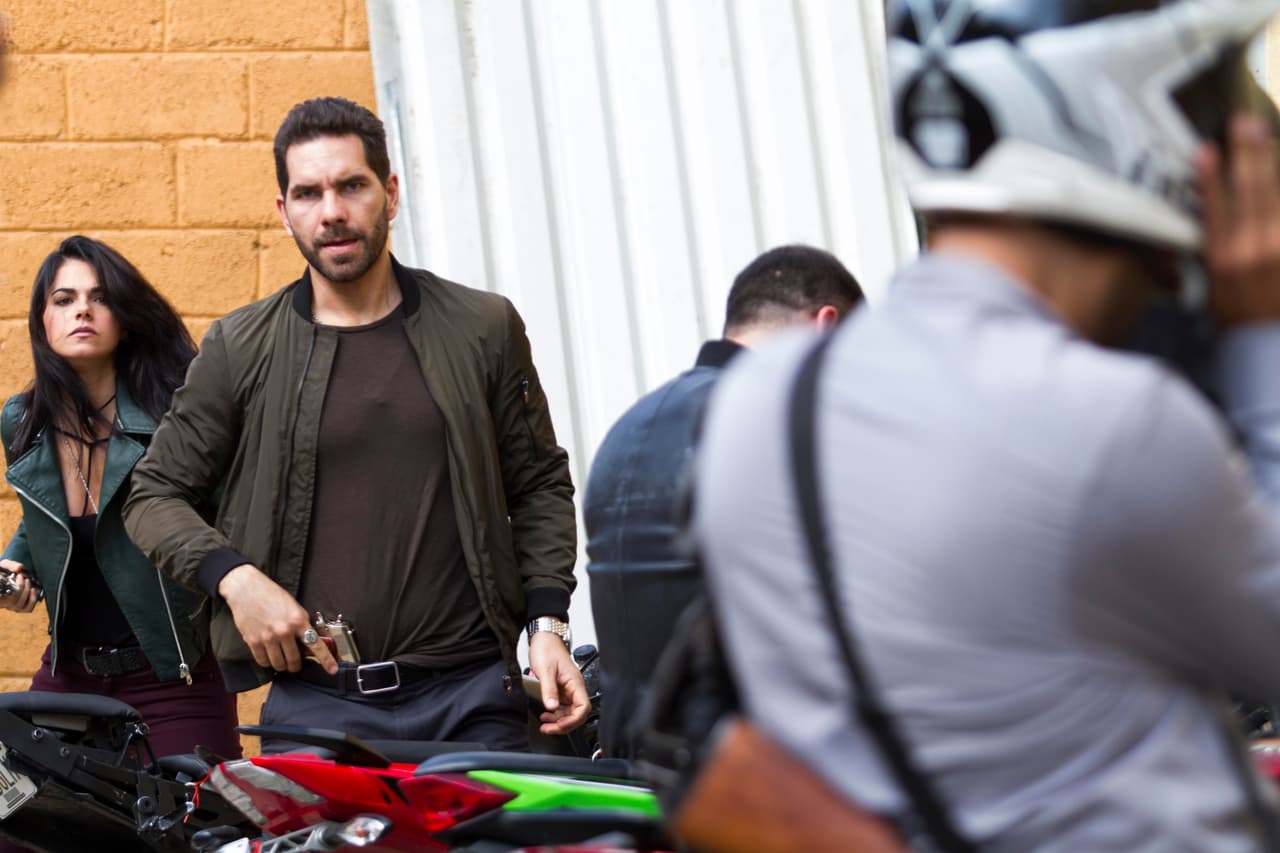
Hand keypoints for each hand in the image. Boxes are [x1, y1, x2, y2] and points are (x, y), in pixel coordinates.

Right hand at [0, 560, 38, 613]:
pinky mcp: (18, 607)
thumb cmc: (3, 572)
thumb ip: (9, 565)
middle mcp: (1, 602)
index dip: (16, 587)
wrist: (5, 577)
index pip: (4, 596)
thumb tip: (19, 568)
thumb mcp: (3, 566)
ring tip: (28, 581)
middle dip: (21, 587)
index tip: (18, 576)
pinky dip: (32, 600)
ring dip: (27, 592)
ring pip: (19, 606)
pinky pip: (27, 609)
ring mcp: (9, 606)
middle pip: (11, 601)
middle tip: (23, 577)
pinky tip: (33, 590)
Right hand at [217, 564, 336, 674]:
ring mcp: (267, 637)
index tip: (332, 670)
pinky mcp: (253, 641)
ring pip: (279, 665)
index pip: (316, 645)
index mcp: (297, 620)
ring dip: (282, 665)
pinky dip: (267, 662)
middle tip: (296, 664)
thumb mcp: (294, 607)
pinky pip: (263, 662)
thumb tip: (309, 643)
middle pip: (294, 661)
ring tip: (281, 658)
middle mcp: (284, 631)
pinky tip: (268, 655)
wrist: (246, 588)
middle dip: (296, 666)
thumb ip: (302, 625)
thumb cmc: (271, 595)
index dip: (326, 660)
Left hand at [528, 631, 589, 734]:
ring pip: (568, 712)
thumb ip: (549, 690)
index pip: (583, 707)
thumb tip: (551, 707)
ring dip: (557, 721)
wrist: (543, 638)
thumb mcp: (546, 670)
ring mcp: (567, 690)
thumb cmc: (547, 649)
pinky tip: (545, 715)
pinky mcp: (560, 690)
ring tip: (544, 723)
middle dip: (563, 724)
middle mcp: (574, 688)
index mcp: (575, 682)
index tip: (559, 725)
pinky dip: (554, 714)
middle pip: (576, 714)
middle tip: (547, 728)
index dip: (573, 720)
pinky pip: (561, 707)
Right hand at [1197, 114, 1279, 327]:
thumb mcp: (1213, 290)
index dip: (1210, 177)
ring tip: (1267, 134)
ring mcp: (1279, 249)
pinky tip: (1277, 177)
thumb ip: (1218, 254)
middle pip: (1251, 190)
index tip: (1206, 150)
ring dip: (1271, 163)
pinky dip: (1277, 196)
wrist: (1267, 351)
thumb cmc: (1237, 324)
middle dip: (1248, 154)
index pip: (1214, 207)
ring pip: (1275, 196)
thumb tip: (1216, 225)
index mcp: (1223, 259)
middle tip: (1246, 124)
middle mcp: (1253, 249)